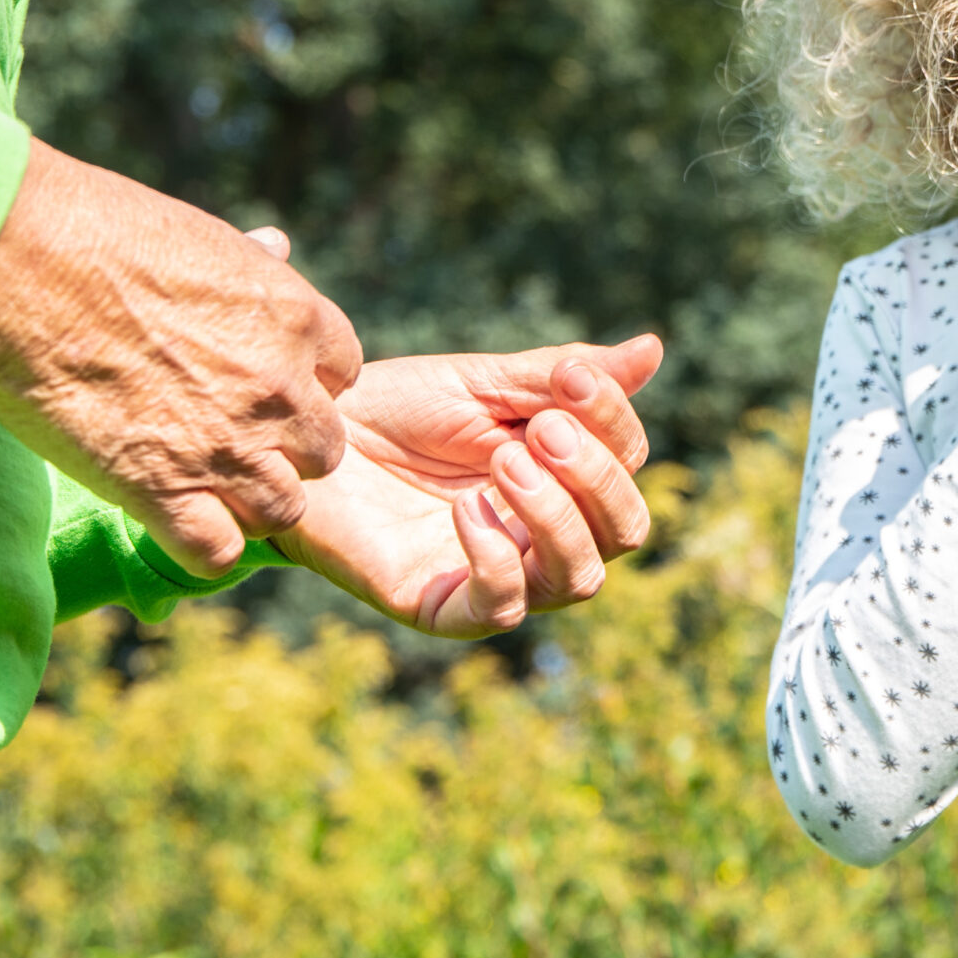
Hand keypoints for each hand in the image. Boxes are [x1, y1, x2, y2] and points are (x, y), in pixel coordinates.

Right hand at [0, 140, 361, 574]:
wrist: (19, 263)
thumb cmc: (100, 234)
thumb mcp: (204, 239)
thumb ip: (252, 264)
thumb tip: (277, 246)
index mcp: (298, 320)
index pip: (342, 376)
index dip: (302, 388)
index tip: (258, 388)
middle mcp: (281, 388)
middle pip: (324, 451)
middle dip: (284, 452)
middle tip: (229, 442)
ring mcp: (230, 443)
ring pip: (284, 510)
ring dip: (249, 505)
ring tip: (202, 487)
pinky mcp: (164, 488)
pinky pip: (217, 553)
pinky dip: (201, 548)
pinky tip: (170, 521)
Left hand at [272, 334, 663, 637]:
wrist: (303, 437)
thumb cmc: (395, 410)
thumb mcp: (482, 383)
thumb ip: (561, 377)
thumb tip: (653, 349)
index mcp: (564, 477)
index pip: (628, 463)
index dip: (614, 420)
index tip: (572, 379)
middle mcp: (544, 532)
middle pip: (625, 529)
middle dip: (597, 476)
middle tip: (543, 431)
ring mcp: (500, 575)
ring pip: (580, 577)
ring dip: (558, 517)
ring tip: (507, 462)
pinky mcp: (443, 606)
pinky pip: (501, 608)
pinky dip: (498, 559)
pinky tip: (466, 510)